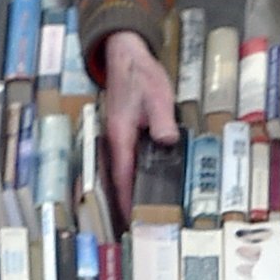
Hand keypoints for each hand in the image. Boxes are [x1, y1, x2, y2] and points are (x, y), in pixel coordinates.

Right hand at [102, 29, 178, 222]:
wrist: (125, 53)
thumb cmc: (141, 74)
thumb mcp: (158, 95)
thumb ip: (162, 120)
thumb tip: (166, 143)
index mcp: (120, 134)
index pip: (121, 175)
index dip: (126, 199)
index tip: (131, 221)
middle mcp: (113, 139)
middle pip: (117, 177)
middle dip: (124, 201)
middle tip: (137, 226)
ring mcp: (116, 135)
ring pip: (119, 169)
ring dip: (126, 190)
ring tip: (139, 212)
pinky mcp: (122, 131)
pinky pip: (123, 159)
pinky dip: (129, 175)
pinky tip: (142, 181)